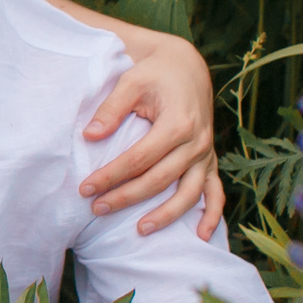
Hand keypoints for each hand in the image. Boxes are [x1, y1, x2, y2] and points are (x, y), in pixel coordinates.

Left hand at [79, 35, 225, 236]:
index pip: (138, 159)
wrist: (185, 66)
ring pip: (188, 193)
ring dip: (166, 215)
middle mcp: (196, 142)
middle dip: (127, 197)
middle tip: (97, 208)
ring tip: (140, 229)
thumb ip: (111, 109)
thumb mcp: (131, 82)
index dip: (111, 176)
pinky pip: (215, 191)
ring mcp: (206, 153)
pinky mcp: (210, 159)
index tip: (86, 188)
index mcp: (177, 124)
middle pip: (159, 179)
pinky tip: (201, 236)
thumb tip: (89, 136)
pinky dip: (212, 214)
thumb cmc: (154, 74)